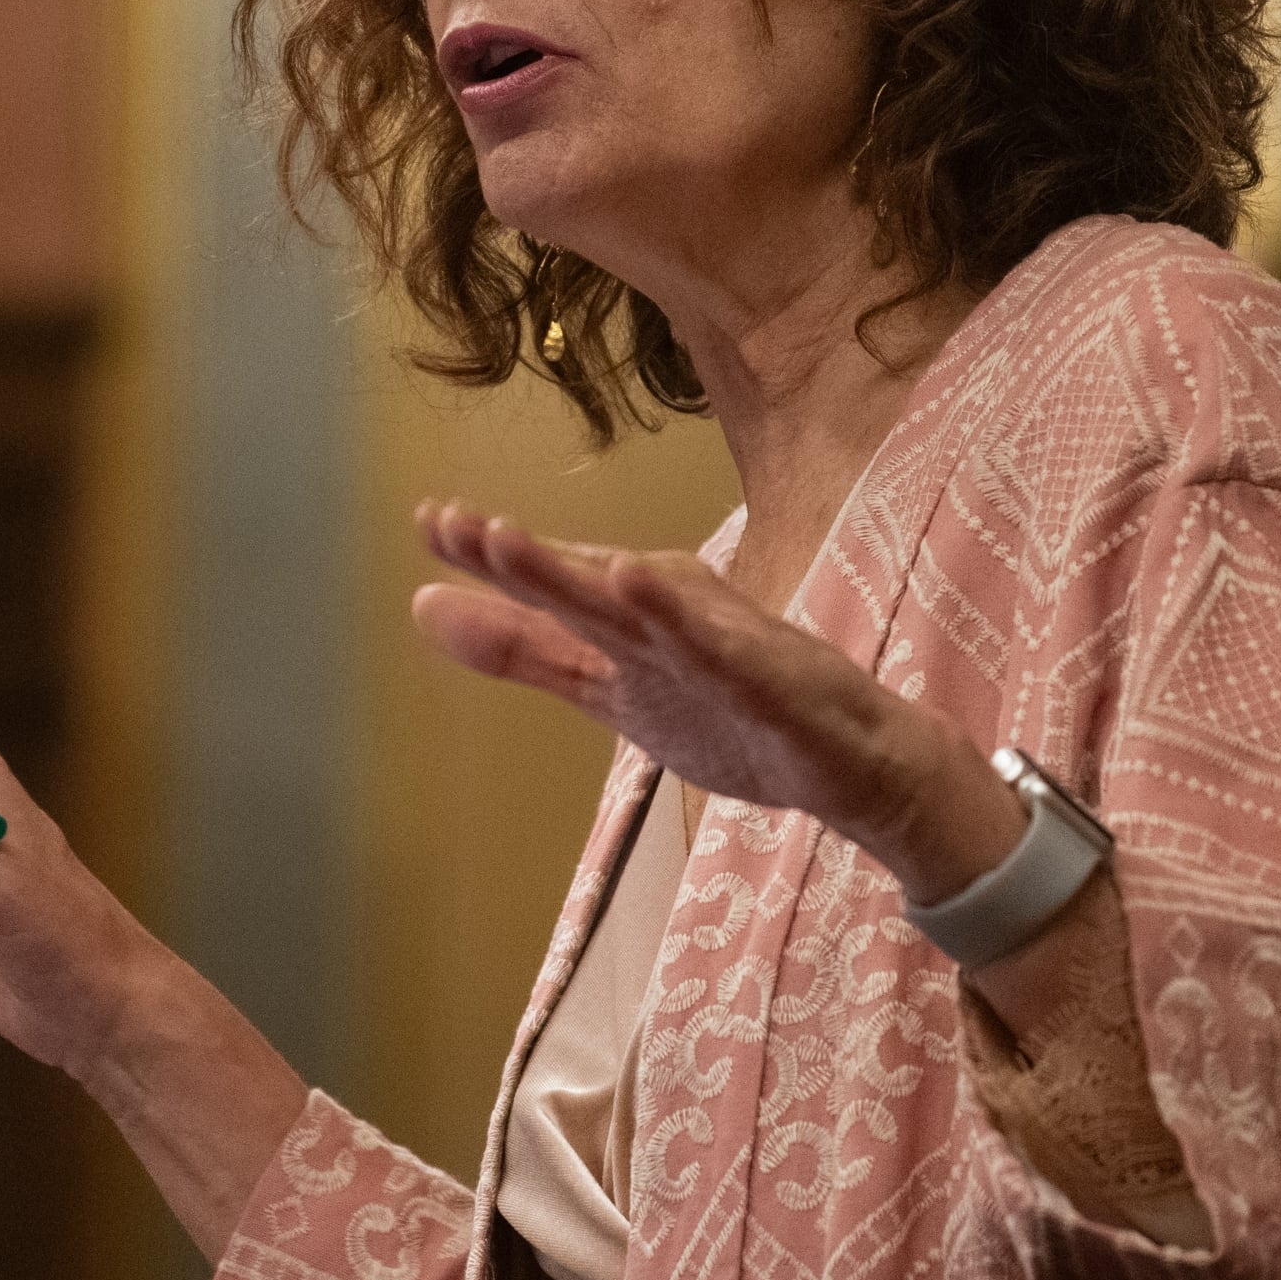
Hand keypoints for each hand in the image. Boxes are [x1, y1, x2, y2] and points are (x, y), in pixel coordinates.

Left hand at [410, 502, 1021, 905]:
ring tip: (513, 541)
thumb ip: (526, 651)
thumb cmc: (732, 710)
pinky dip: (679, 617)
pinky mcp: (769, 681)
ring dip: (576, 573)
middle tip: (453, 522)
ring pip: (640, 608)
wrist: (857, 760)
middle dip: (519, 558)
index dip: (488, 558)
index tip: (426, 519)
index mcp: (629, 622)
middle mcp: (669, 618)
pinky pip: (721, 649)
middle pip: (585, 589)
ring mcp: (721, 647)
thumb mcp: (609, 687)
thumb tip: (423, 608)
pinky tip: (639, 583)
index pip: (551, 591)